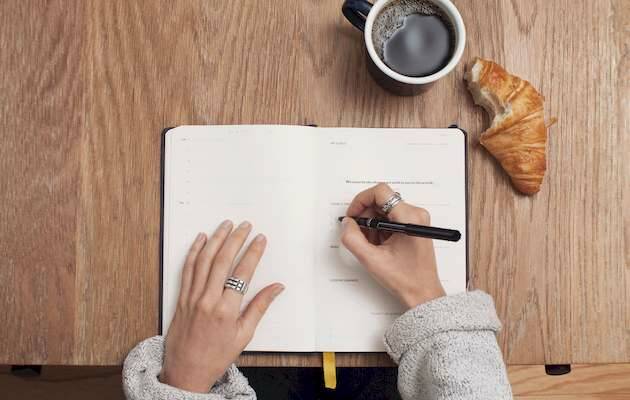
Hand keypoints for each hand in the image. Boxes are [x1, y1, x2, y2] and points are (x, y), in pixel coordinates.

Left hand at [160, 220, 283, 392]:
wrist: (186, 371)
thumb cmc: (216, 356)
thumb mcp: (244, 335)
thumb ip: (260, 307)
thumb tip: (277, 288)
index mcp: (227, 310)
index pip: (243, 273)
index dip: (253, 253)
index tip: (260, 239)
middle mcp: (208, 300)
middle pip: (223, 261)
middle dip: (235, 239)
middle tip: (245, 226)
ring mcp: (192, 297)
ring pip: (204, 260)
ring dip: (216, 240)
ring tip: (226, 225)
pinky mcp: (181, 298)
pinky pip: (187, 269)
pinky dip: (194, 251)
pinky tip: (201, 239)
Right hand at [340, 183, 445, 308]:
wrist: (422, 293)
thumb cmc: (406, 279)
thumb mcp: (371, 260)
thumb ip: (353, 238)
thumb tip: (347, 223)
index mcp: (409, 218)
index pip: (381, 192)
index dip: (361, 201)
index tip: (353, 215)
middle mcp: (416, 214)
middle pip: (381, 201)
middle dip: (366, 216)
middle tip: (360, 234)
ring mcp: (416, 219)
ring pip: (384, 210)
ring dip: (373, 224)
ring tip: (372, 245)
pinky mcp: (414, 225)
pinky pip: (391, 218)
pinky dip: (380, 229)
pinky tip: (380, 246)